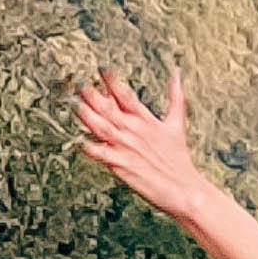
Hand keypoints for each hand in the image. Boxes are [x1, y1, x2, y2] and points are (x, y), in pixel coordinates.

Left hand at [75, 69, 217, 220]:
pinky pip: (99, 153)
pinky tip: (78, 140)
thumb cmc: (178, 158)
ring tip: (75, 103)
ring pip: (101, 126)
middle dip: (92, 95)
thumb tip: (176, 74)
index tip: (100, 70)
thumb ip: (175, 97)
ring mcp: (126, 147)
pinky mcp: (120, 164)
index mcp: (147, 120)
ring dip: (87, 114)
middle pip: (109, 108)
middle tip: (78, 83)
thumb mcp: (177, 124)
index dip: (111, 81)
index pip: (126, 95)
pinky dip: (88, 146)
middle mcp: (134, 131)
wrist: (183, 188)